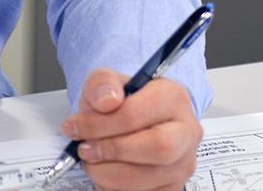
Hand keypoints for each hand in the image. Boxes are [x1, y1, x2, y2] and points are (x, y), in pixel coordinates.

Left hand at [59, 70, 201, 190]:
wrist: (131, 119)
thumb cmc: (123, 102)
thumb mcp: (106, 82)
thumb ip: (102, 83)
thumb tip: (107, 101)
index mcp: (173, 98)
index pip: (136, 114)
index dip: (99, 125)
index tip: (77, 127)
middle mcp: (185, 131)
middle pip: (158, 148)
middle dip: (112, 151)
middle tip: (86, 149)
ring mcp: (182, 162)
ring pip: (146, 178)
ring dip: (107, 173)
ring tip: (92, 160)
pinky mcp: (173, 186)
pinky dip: (115, 187)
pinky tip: (107, 171)